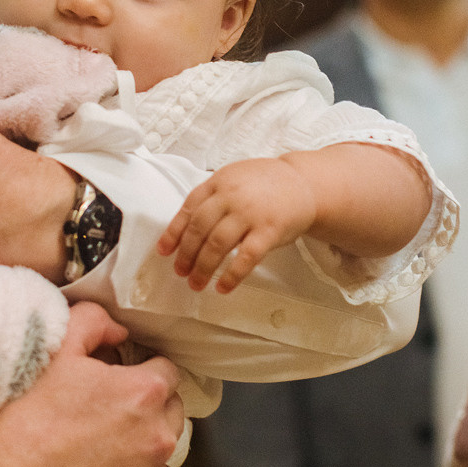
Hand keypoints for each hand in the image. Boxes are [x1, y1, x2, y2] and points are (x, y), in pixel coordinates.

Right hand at [0, 302, 182, 466]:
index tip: (119, 376)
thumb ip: (94, 323)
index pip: (168, 372)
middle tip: (107, 415)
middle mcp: (155, 442)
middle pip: (170, 420)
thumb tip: (117, 329)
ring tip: (103, 462)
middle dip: (148, 415)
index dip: (142, 370)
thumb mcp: (56, 347)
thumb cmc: (22, 410)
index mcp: (146, 393)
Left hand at [156, 157, 316, 292]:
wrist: (304, 183)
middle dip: (186, 254)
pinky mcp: (269, 231)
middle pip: (199, 229)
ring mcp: (250, 214)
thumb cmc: (266, 184)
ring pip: (217, 245)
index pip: (188, 210)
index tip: (163, 251)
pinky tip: (223, 287)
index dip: (173, 233)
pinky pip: (245, 258)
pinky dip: (231, 275)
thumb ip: (212, 197)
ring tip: (196, 283)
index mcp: (219, 182)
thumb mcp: (234, 179)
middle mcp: (231, 196)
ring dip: (203, 268)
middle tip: (180, 271)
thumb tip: (185, 228)